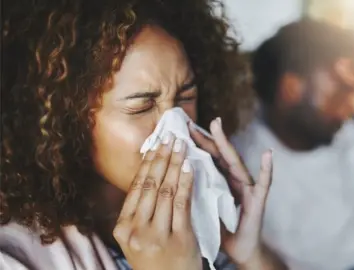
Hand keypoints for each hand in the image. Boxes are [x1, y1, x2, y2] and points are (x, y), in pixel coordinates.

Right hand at [113, 134, 201, 269]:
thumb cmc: (156, 260)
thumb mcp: (138, 239)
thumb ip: (139, 213)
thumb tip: (148, 174)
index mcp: (123, 228)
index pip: (136, 188)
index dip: (147, 163)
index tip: (156, 144)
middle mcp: (136, 231)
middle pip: (150, 185)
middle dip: (161, 157)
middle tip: (170, 137)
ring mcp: (157, 235)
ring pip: (166, 190)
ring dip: (175, 164)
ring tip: (181, 146)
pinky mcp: (178, 238)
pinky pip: (182, 203)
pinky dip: (186, 182)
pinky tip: (190, 166)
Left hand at [189, 118, 285, 269]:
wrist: (240, 249)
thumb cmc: (221, 229)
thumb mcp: (204, 207)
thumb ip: (196, 191)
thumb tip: (173, 178)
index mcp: (220, 181)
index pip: (207, 157)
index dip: (195, 143)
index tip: (181, 128)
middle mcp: (234, 180)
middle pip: (218, 155)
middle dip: (205, 136)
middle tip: (190, 121)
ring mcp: (247, 188)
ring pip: (236, 162)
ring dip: (226, 144)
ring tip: (217, 126)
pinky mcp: (257, 201)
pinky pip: (264, 183)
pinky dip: (266, 169)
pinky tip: (268, 154)